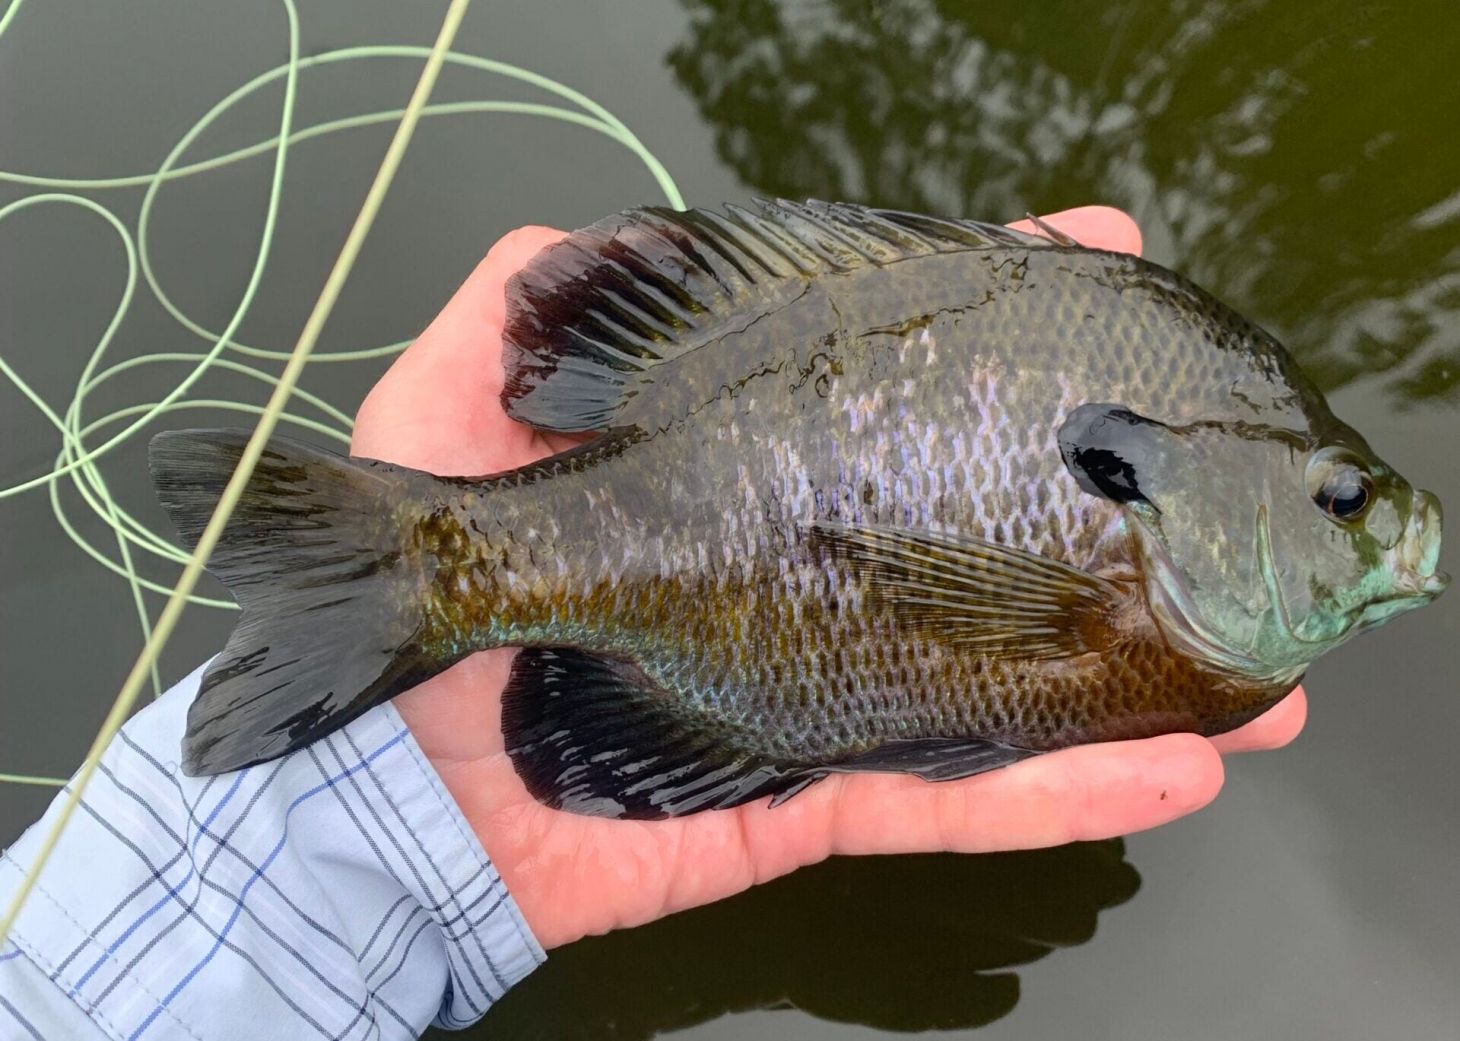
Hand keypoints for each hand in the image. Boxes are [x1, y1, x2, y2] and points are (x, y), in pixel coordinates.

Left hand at [351, 206, 1306, 949]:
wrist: (378, 775)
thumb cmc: (419, 567)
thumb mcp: (445, 412)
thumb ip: (524, 314)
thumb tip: (600, 232)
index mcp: (734, 475)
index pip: (880, 384)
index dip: (977, 322)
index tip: (1083, 258)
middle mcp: (795, 570)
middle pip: (966, 525)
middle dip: (1099, 500)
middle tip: (1220, 476)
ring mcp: (813, 685)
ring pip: (999, 678)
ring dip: (1128, 675)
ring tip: (1263, 675)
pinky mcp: (805, 796)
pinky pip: (948, 800)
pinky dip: (1053, 792)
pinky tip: (1172, 768)